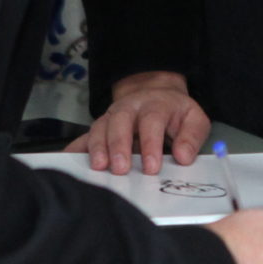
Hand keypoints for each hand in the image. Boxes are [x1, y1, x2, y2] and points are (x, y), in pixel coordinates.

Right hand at [66, 72, 209, 175]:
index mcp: (155, 105)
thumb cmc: (176, 114)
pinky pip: (83, 137)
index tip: (151, 167)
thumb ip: (192, 137)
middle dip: (118, 145)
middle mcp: (129, 108)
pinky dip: (75, 149)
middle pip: (120, 122)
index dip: (150, 144)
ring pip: (100, 128)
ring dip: (97, 148)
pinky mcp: (99, 128)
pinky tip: (68, 161)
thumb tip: (183, 157)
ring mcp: (111, 116)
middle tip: (120, 169)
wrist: (156, 94)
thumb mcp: (194, 119)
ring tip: (98, 167)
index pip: (152, 122)